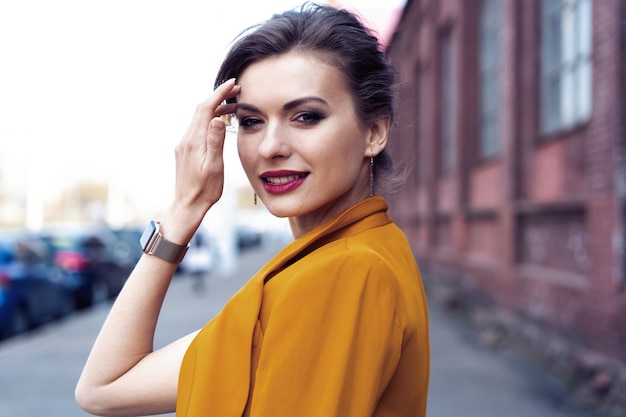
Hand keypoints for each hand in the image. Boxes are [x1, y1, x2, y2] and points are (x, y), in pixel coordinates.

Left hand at [166, 79, 239, 239]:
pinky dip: (210, 119)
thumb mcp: (215, 167)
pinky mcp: (185, 150)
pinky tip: (220, 123)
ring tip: (233, 107)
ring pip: (199, 118)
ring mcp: (184, 144)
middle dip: (218, 97)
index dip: (219, 94)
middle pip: (201, 109)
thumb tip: (217, 118)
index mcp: (194, 141)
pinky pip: (198, 127)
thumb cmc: (205, 190)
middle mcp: (186, 139)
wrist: (188, 205)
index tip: (232, 84)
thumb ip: (215, 141)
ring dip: (215, 108)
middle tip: (236, 91)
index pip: (206, 109)